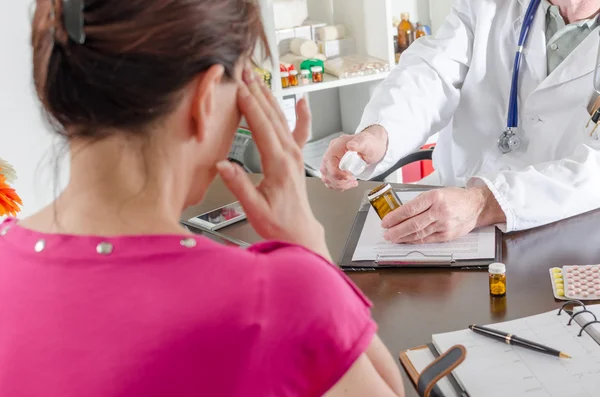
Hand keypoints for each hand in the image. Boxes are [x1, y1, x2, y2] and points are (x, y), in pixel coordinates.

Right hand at [216, 65, 330, 259]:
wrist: (299, 232)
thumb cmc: (277, 222)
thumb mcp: (254, 208)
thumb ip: (239, 185)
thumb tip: (223, 164)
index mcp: (278, 164)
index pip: (261, 127)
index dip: (248, 105)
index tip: (237, 87)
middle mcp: (289, 155)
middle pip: (271, 116)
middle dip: (256, 91)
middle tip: (244, 71)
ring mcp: (295, 154)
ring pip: (281, 119)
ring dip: (269, 97)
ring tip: (257, 78)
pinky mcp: (296, 158)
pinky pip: (300, 132)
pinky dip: (302, 115)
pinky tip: (302, 101)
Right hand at [320, 125, 387, 190]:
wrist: (374, 146)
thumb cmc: (370, 143)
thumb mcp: (367, 142)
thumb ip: (359, 143)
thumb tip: (351, 145)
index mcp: (337, 146)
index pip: (329, 162)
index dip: (336, 173)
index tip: (349, 176)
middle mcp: (332, 153)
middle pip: (325, 171)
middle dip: (338, 180)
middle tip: (351, 181)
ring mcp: (332, 161)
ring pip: (326, 177)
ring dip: (338, 184)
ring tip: (352, 183)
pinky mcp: (335, 168)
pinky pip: (330, 180)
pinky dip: (337, 185)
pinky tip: (347, 184)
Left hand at [381, 187, 505, 243]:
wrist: (476, 206)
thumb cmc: (455, 197)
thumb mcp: (437, 192)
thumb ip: (420, 202)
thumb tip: (400, 213)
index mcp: (435, 197)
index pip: (410, 209)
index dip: (396, 217)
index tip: (386, 221)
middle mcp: (440, 211)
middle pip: (413, 224)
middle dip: (396, 230)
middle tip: (386, 233)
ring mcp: (444, 225)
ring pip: (419, 233)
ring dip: (403, 237)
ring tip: (392, 238)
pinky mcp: (447, 235)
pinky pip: (427, 239)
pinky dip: (414, 241)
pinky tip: (406, 240)